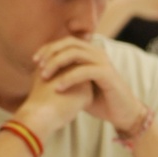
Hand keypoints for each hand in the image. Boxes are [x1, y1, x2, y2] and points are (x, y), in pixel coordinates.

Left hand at [30, 37, 145, 131]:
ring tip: (45, 76)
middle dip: (50, 53)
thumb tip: (42, 75)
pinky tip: (57, 88)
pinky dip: (69, 78)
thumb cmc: (99, 101)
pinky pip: (84, 71)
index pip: (66, 42)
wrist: (123, 114)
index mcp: (90, 53)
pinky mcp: (107, 74)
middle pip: (69, 43)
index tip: (34, 61)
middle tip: (38, 66)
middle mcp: (97, 53)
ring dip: (57, 63)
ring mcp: (103, 62)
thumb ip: (66, 77)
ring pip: (75, 53)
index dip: (48, 48)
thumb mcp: (78, 87)